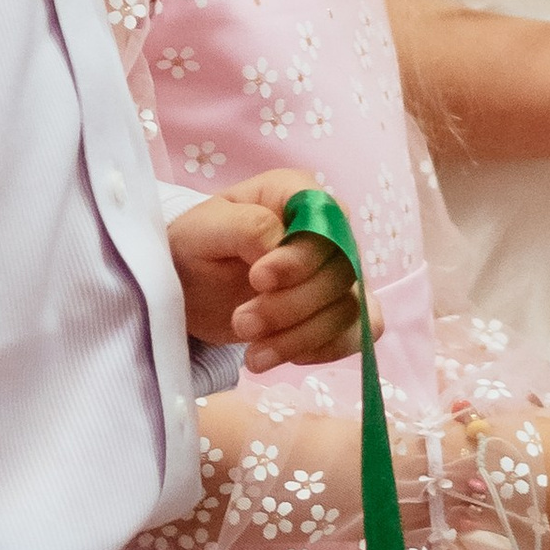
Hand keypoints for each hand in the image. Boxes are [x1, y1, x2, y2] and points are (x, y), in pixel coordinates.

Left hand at [171, 167, 374, 370]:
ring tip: (252, 353)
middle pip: (342, 271)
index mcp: (296, 194)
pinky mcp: (338, 309)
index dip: (300, 257)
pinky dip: (324, 350)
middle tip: (241, 323)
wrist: (189, 288)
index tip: (258, 279)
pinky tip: (281, 355)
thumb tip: (279, 246)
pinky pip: (359, 333)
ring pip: (349, 308)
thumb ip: (246, 227)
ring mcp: (338, 272)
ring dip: (300, 337)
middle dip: (291, 307)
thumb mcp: (203, 229)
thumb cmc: (196, 247)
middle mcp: (327, 230)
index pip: (326, 222)